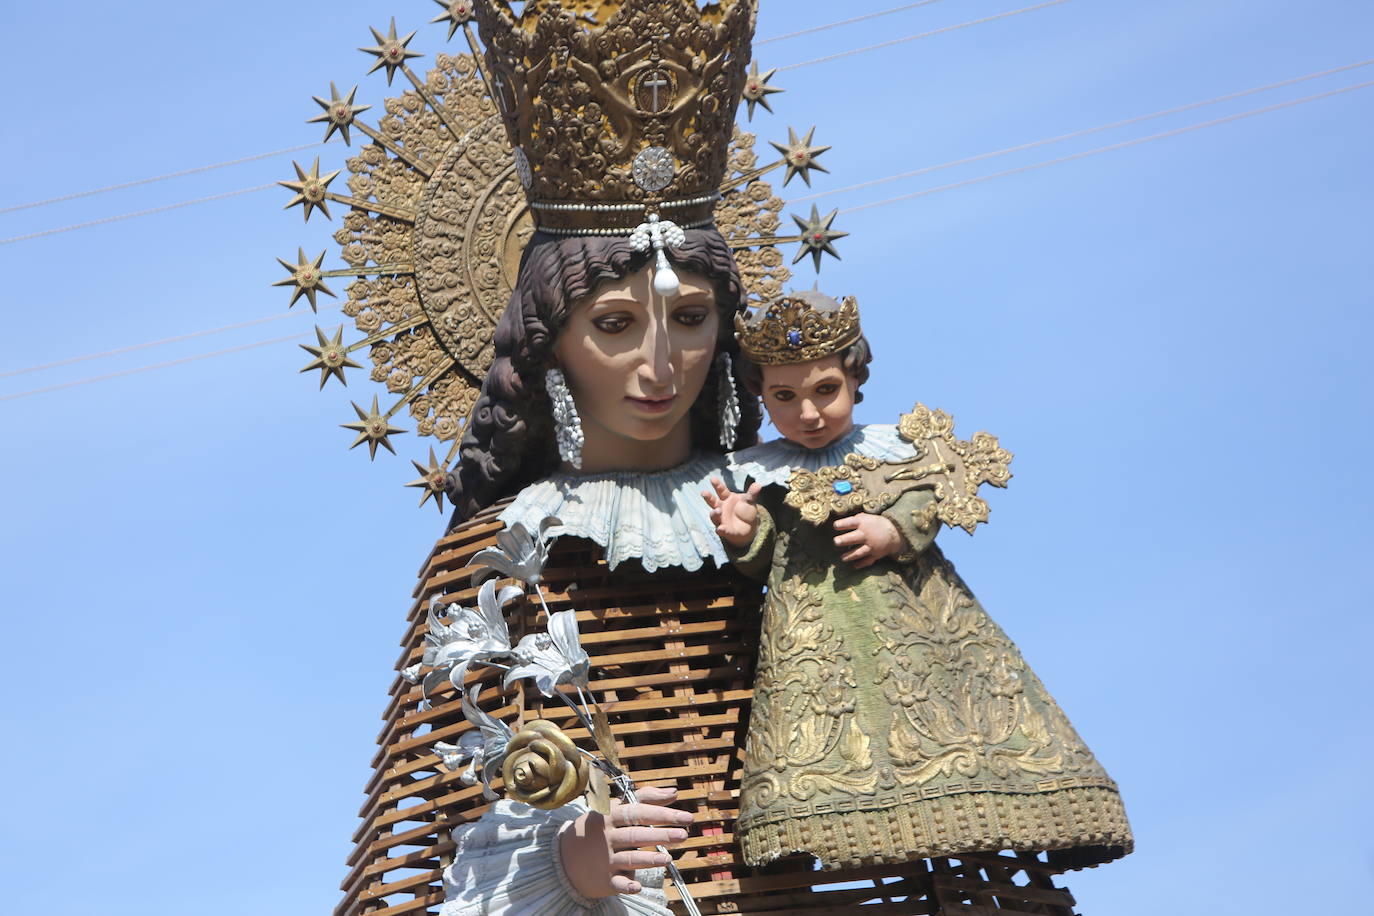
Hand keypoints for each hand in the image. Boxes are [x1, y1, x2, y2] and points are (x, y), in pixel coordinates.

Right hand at [558, 785, 692, 897]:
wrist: (565, 856)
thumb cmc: (600, 828)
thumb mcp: (615, 809)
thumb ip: (645, 799)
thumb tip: (674, 792)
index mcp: (611, 816)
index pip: (638, 812)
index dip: (662, 813)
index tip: (686, 817)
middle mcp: (608, 837)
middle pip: (636, 835)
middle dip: (660, 834)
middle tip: (684, 835)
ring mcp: (606, 859)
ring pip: (629, 858)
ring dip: (648, 859)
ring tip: (668, 858)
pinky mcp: (605, 879)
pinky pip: (617, 882)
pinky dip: (626, 884)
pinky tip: (637, 887)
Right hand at [701, 478, 761, 547]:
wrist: (749, 527)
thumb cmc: (745, 510)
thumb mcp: (749, 501)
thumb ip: (752, 494)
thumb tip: (758, 485)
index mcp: (726, 498)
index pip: (721, 490)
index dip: (717, 485)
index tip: (712, 479)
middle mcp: (721, 508)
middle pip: (712, 502)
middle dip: (708, 497)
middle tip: (704, 493)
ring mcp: (721, 519)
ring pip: (714, 516)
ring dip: (715, 513)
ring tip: (718, 511)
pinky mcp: (725, 530)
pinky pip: (721, 530)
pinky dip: (721, 530)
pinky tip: (721, 529)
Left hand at [833, 512, 903, 568]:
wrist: (894, 532)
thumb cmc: (875, 524)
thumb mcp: (866, 518)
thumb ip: (854, 520)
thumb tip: (839, 524)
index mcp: (862, 523)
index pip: (851, 523)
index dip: (843, 524)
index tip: (835, 526)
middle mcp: (866, 535)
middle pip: (854, 538)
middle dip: (844, 540)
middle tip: (836, 542)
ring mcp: (871, 546)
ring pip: (859, 552)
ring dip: (850, 556)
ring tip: (842, 558)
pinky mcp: (875, 555)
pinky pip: (867, 561)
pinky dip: (861, 564)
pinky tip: (854, 566)